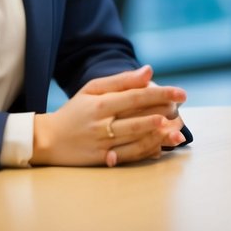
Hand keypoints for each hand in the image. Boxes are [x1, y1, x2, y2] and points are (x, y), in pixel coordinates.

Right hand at [31, 65, 187, 166]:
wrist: (48, 140)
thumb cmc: (75, 111)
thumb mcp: (93, 89)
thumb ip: (122, 80)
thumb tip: (149, 70)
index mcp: (101, 104)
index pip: (137, 96)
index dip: (161, 94)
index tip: (182, 93)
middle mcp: (102, 124)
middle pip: (138, 119)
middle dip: (164, 115)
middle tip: (181, 111)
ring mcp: (102, 144)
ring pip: (135, 140)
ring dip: (159, 136)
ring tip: (177, 133)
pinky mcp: (102, 160)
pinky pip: (128, 157)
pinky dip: (145, 152)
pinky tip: (160, 148)